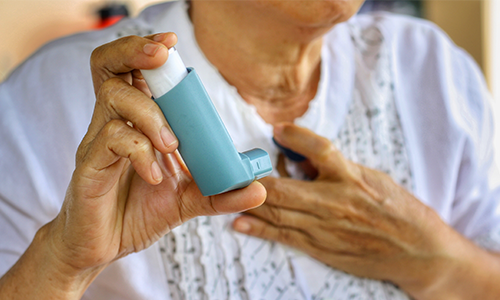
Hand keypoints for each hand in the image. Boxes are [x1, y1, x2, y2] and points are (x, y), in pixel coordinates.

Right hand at [42, 33, 265, 286]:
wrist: (102, 248)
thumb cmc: (138, 214)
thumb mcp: (186, 200)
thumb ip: (220, 192)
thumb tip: (260, 188)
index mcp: (135, 123)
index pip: (134, 72)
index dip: (148, 50)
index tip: (171, 43)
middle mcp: (113, 123)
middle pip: (110, 66)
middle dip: (135, 51)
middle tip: (161, 55)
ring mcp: (97, 142)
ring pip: (114, 96)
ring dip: (150, 113)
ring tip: (171, 144)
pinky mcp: (88, 165)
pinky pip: (111, 138)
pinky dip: (139, 150)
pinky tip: (154, 175)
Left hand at [233, 123, 462, 296]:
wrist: (418, 251)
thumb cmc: (397, 210)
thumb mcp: (373, 178)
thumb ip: (338, 168)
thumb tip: (304, 158)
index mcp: (351, 178)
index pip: (320, 148)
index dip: (296, 135)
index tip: (277, 128)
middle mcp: (335, 202)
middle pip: (284, 188)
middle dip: (253, 180)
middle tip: (230, 170)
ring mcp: (326, 228)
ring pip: (278, 213)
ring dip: (249, 203)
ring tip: (225, 194)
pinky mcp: (323, 248)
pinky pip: (286, 237)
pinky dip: (260, 230)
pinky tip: (241, 223)